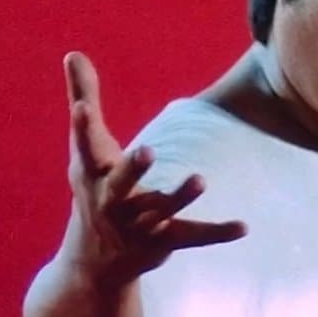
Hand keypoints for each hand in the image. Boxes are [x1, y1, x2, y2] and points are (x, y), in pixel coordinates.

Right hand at [61, 51, 246, 284]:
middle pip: (119, 186)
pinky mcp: (162, 243)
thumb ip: (85, 98)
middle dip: (133, 169)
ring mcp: (137, 226)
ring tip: (201, 178)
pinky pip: (191, 237)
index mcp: (92, 175)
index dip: (82, 127)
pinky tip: (243, 226)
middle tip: (148, 150)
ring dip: (179, 196)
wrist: (93, 263)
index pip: (85, 147)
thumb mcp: (87, 149)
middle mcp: (111, 203)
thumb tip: (74, 52)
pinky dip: (216, 232)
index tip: (81, 107)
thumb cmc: (92, 189)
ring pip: (160, 211)